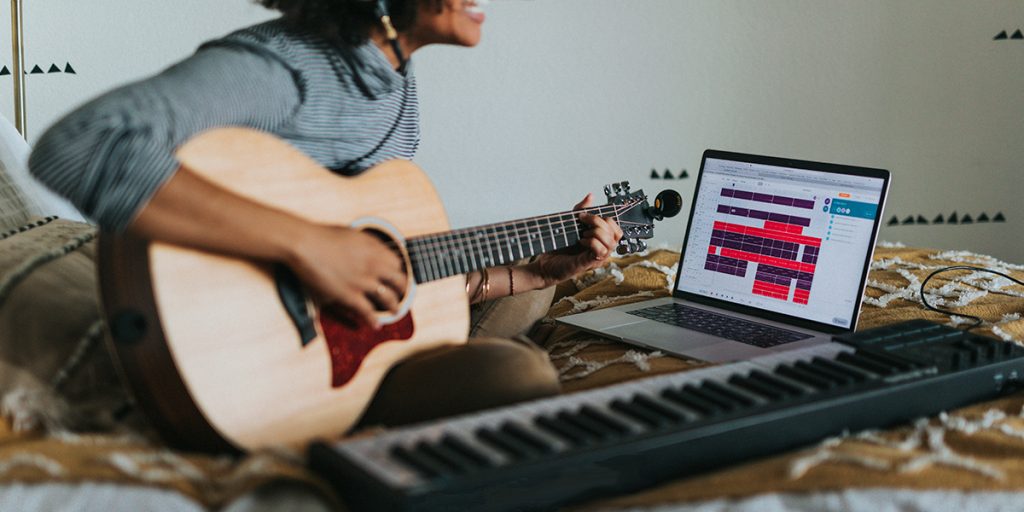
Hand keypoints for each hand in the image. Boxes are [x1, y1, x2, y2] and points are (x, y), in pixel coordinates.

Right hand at [286, 224, 406, 327]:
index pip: (397, 263)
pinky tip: (376, 325)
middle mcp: (374, 265)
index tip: (397, 275)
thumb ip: (367, 243)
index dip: (398, 270)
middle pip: (398, 281)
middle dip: (402, 289)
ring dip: (394, 307)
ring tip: (395, 311)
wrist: (305, 244)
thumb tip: (374, 249)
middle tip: (402, 293)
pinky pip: (368, 312)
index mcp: (375, 249)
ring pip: (388, 299)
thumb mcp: (352, 234)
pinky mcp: (349, 295)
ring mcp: (363, 282)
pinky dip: (373, 320)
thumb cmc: (323, 236)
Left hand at [525, 193, 622, 286]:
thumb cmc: (559, 246)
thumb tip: (591, 196)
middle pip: (616, 233)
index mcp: (601, 241)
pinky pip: (601, 250)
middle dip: (598, 222)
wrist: (545, 263)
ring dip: (596, 233)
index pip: (617, 229)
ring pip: (611, 242)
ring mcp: (598, 258)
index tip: (584, 216)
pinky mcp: (590, 263)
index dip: (604, 219)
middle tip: (582, 221)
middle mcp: (603, 250)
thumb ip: (582, 210)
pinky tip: (581, 241)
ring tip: (582, 234)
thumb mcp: (571, 223)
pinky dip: (592, 242)